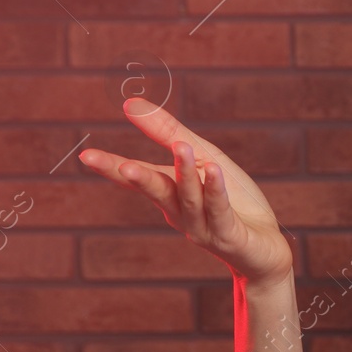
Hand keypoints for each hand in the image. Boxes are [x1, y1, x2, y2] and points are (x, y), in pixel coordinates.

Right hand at [78, 97, 294, 285]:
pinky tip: (212, 169)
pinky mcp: (227, 234)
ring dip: (184, 174)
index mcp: (169, 193)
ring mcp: (202, 226)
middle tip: (122, 166)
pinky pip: (219, 209)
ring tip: (179, 147)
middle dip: (139, 179)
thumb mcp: (204, 157)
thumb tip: (129, 104)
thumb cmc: (233, 200)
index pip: (136, 178)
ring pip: (189, 198)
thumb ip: (169, 133)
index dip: (112, 168)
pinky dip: (215, 189)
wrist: (265, 247)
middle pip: (156, 191)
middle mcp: (179, 211)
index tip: (86, 157)